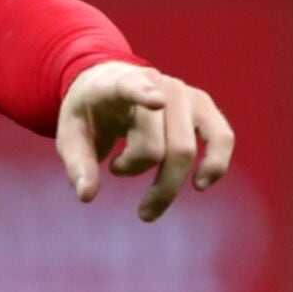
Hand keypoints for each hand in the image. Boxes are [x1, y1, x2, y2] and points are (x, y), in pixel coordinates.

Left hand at [54, 61, 234, 221]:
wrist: (109, 83)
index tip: (156, 101)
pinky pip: (222, 136)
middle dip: (139, 177)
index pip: (130, 86)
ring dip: (168, 184)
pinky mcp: (203, 106)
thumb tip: (87, 195)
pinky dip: (216, 163)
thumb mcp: (70, 134)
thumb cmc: (90, 113)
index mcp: (116, 83)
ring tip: (148, 209)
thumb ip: (77, 163)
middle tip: (126, 196)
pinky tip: (200, 184)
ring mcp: (183, 93)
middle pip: (156, 145)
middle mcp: (155, 82)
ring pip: (186, 148)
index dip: (143, 93)